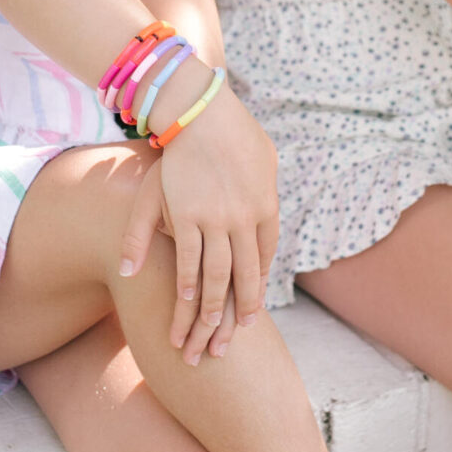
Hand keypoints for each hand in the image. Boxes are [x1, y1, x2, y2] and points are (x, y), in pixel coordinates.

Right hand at [117, 85, 278, 365]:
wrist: (203, 109)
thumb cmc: (233, 130)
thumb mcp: (263, 158)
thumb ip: (263, 186)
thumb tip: (263, 204)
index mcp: (267, 206)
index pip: (266, 257)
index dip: (257, 287)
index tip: (252, 310)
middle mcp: (246, 219)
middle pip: (245, 276)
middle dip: (238, 313)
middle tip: (232, 342)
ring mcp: (218, 219)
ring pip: (217, 275)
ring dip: (210, 310)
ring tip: (203, 335)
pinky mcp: (188, 214)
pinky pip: (189, 256)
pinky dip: (187, 282)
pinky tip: (184, 301)